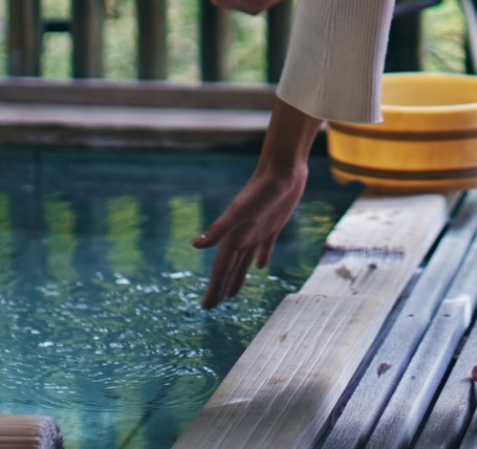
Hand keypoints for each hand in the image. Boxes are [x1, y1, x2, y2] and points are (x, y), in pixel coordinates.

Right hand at [193, 98, 321, 307]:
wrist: (283, 167)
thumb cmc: (262, 188)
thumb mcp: (241, 210)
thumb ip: (219, 228)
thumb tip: (194, 244)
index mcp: (234, 236)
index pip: (221, 269)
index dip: (214, 288)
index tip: (205, 308)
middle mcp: (243, 235)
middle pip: (229, 268)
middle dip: (220, 287)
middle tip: (212, 307)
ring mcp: (258, 229)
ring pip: (245, 260)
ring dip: (238, 277)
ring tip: (232, 295)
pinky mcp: (274, 224)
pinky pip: (265, 247)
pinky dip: (262, 257)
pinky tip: (262, 266)